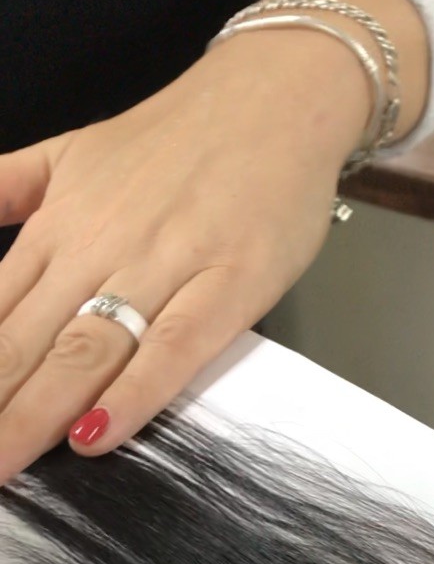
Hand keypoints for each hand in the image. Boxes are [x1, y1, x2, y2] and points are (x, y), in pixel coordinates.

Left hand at [0, 24, 370, 482]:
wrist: (277, 96)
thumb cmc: (182, 137)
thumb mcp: (73, 150)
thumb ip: (10, 189)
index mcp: (57, 225)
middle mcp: (98, 247)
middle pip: (25, 343)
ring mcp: (165, 265)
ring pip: (84, 350)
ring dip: (36, 414)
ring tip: (6, 467)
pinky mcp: (228, 283)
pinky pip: (172, 347)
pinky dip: (133, 393)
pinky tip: (98, 434)